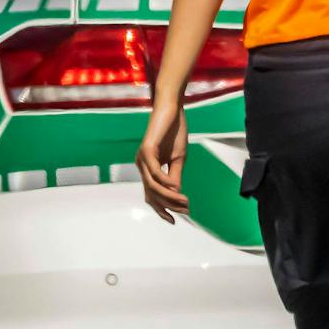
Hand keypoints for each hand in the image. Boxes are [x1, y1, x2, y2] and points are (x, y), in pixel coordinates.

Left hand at [136, 95, 189, 223]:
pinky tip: (176, 187)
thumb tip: (176, 195)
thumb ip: (175, 177)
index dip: (162, 209)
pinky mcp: (146, 149)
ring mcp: (142, 157)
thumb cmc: (174, 131)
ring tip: (185, 201)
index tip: (175, 219)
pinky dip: (165, 181)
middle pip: (152, 194)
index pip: (152, 195)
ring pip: (152, 185)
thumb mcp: (178, 159)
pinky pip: (154, 171)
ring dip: (169, 196)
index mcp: (148, 168)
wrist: (172, 109)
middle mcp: (142, 165)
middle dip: (169, 205)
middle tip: (186, 210)